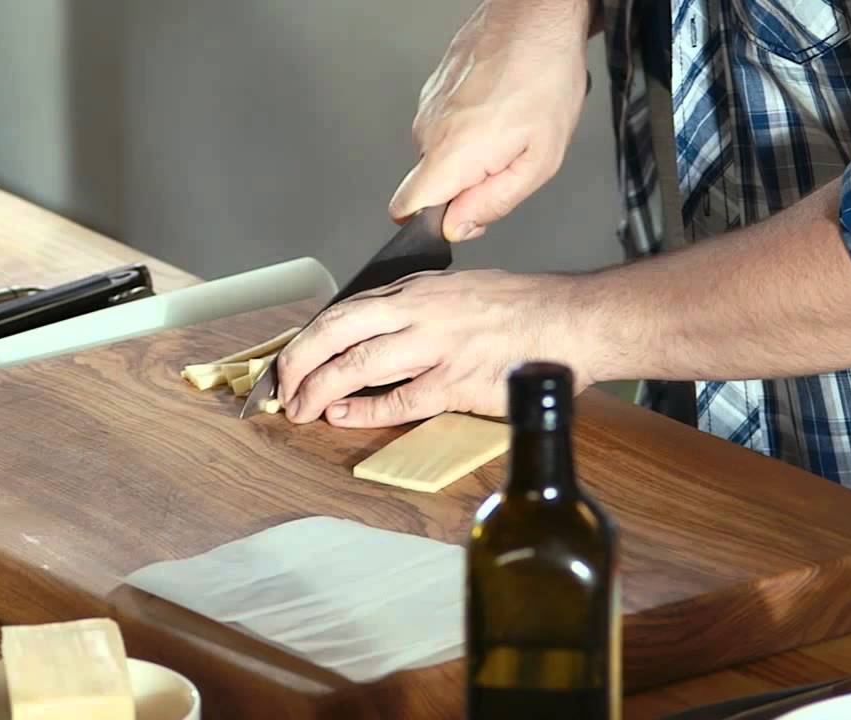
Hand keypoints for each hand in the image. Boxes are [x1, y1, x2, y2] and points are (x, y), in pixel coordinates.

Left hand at [276, 270, 595, 426]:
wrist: (570, 322)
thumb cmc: (522, 308)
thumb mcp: (460, 289)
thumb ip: (419, 307)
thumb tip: (381, 328)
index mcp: (417, 291)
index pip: (344, 310)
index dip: (309, 337)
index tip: (290, 359)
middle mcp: (419, 313)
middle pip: (337, 333)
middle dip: (299, 363)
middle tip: (281, 391)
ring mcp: (436, 347)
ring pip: (358, 366)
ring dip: (321, 390)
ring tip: (301, 410)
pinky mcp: (456, 382)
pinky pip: (399, 400)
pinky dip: (365, 411)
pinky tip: (343, 418)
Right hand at [390, 0, 592, 240]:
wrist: (537, 17)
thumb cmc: (546, 79)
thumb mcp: (540, 161)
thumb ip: (494, 203)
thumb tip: (458, 227)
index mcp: (451, 155)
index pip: (404, 208)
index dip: (432, 222)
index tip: (464, 213)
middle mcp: (428, 132)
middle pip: (429, 183)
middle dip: (463, 185)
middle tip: (507, 159)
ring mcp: (427, 107)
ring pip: (439, 153)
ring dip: (470, 152)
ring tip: (508, 126)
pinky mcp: (433, 89)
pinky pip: (444, 125)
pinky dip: (469, 124)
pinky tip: (500, 106)